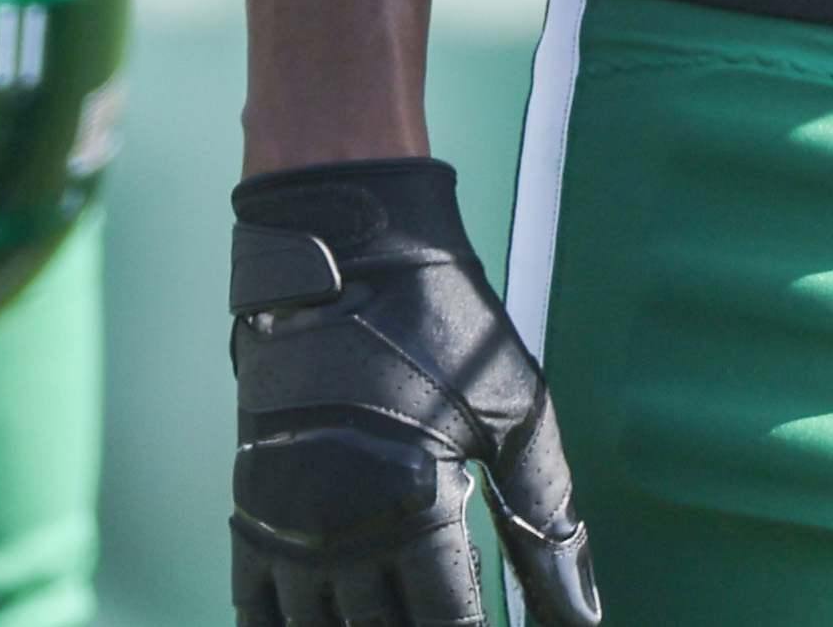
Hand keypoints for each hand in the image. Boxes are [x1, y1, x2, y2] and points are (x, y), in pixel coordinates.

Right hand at [230, 158, 599, 626]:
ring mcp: (285, 518)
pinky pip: (251, 600)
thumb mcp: (515, 409)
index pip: (445, 621)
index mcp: (412, 502)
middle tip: (442, 620)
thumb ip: (545, 510)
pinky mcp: (250, 500)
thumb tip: (581, 611)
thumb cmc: (440, 321)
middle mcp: (339, 523)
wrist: (345, 244)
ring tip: (389, 624)